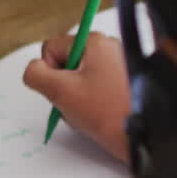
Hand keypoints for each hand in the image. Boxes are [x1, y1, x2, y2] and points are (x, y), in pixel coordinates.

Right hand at [23, 32, 130, 161]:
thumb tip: (33, 69)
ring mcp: (118, 64)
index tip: (63, 89)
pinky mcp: (123, 81)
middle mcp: (108, 47)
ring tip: (91, 112)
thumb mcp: (61, 92)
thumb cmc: (109, 113)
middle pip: (66, 63)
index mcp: (94, 42)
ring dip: (76, 96)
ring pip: (79, 77)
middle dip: (64, 86)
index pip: (51, 48)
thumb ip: (36, 75)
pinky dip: (91, 101)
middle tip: (78, 103)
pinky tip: (100, 114)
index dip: (50, 72)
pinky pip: (94, 86)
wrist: (143, 136)